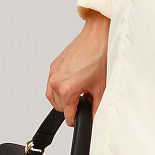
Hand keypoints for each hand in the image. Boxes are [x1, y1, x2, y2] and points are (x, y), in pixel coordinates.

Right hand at [46, 10, 109, 126]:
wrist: (97, 36)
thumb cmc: (100, 56)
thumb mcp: (101, 87)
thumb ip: (97, 107)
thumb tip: (94, 117)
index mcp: (67, 89)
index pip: (68, 116)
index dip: (77, 119)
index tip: (83, 117)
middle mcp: (56, 81)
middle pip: (60, 107)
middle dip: (72, 106)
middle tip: (86, 98)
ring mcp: (53, 73)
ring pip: (53, 96)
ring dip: (63, 98)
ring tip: (79, 91)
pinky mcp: (53, 65)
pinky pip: (52, 83)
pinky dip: (60, 86)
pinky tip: (74, 81)